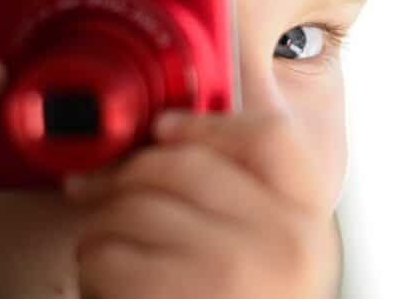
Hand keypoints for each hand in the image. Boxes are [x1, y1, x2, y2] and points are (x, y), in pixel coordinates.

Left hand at [65, 111, 340, 298]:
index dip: (207, 123)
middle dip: (124, 175)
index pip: (269, 137)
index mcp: (307, 221)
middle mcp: (280, 239)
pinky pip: (106, 255)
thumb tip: (210, 117)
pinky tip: (110, 283)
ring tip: (109, 250)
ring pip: (131, 207)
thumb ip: (253, 193)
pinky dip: (93, 268)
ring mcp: (229, 270)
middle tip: (97, 188)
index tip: (163, 129)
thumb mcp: (274, 252)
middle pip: (181, 164)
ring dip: (101, 229)